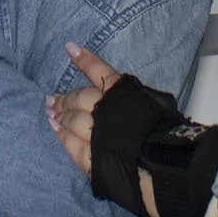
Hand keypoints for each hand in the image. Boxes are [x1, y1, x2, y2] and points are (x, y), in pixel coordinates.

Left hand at [47, 44, 159, 216]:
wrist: (163, 168)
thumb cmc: (166, 134)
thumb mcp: (158, 105)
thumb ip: (137, 99)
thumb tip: (126, 95)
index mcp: (124, 94)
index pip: (101, 72)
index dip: (86, 60)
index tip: (70, 48)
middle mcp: (105, 109)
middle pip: (80, 99)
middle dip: (65, 98)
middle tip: (52, 98)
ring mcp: (95, 133)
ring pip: (72, 120)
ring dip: (60, 114)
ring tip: (50, 111)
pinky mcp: (90, 156)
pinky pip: (71, 144)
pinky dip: (62, 135)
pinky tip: (55, 128)